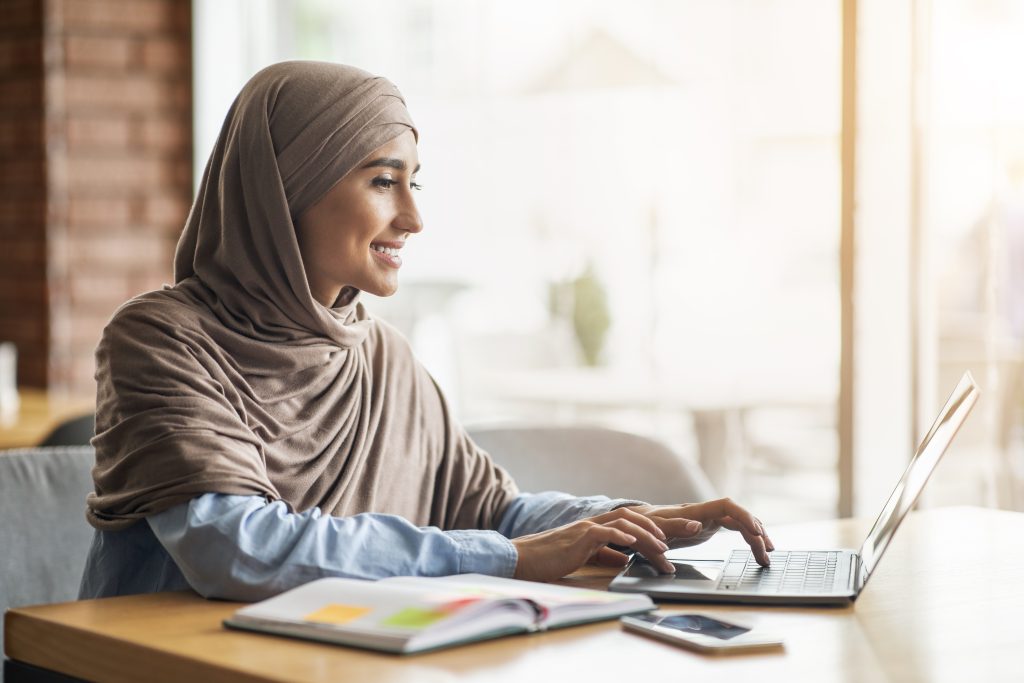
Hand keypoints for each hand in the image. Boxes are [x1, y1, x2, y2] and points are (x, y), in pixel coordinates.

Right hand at [511, 507, 699, 581]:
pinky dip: (622, 536)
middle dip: (656, 527)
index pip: (628, 521)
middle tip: (672, 543)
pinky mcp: (580, 537)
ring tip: (661, 547)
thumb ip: (606, 554)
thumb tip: (626, 559)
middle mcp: (593, 523)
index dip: (649, 528)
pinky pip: (605, 532)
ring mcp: (586, 528)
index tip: (666, 543)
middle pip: (632, 516)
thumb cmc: (550, 559)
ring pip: (624, 522)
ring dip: (646, 533)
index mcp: (595, 527)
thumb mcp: (584, 556)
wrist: (524, 558)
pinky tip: (633, 545)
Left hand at [623, 497, 774, 566]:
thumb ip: (676, 527)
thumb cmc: (647, 525)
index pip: (727, 506)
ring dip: (755, 538)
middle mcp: (706, 512)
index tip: (757, 531)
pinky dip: (747, 540)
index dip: (744, 516)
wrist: (641, 523)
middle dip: (756, 532)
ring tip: (767, 557)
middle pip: (739, 517)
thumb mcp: (657, 529)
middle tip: (768, 551)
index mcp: (696, 511)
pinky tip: (756, 551)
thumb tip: (697, 526)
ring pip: (740, 524)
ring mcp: (710, 518)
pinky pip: (735, 530)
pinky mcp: (710, 526)